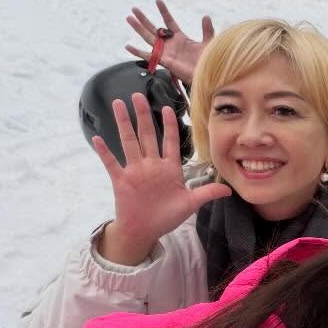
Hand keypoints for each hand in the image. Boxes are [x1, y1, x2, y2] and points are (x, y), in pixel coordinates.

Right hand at [92, 94, 231, 265]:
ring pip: (129, 142)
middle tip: (138, 95)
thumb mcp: (190, 204)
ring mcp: (135, 171)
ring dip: (124, 124)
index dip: (169, 125)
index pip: (170, 141)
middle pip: (147, 135)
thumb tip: (229, 190)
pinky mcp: (121, 180)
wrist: (145, 231)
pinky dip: (104, 152)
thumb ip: (207, 193)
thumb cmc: (166, 217)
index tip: (168, 108)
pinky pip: (111, 163)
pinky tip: (97, 138)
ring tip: (118, 104)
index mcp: (168, 168)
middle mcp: (151, 165)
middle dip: (143, 115)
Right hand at [125, 0, 213, 83]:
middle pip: (153, 28)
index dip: (163, 11)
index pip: (169, 21)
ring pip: (148, 37)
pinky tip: (128, 46)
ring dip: (138, 28)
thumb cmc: (208, 62)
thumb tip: (206, 16)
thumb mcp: (208, 42)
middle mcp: (170, 44)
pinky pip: (148, 56)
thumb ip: (207, 30)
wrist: (207, 75)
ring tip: (129, 18)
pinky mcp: (164, 61)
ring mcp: (165, 52)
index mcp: (180, 38)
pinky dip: (137, 52)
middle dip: (144, 18)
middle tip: (134, 9)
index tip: (158, 0)